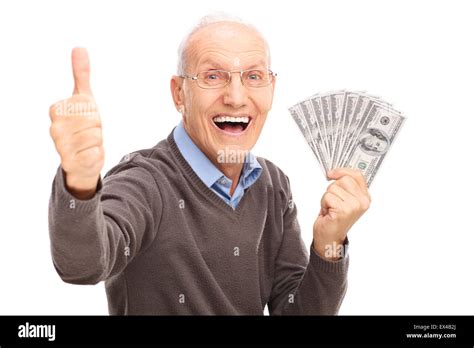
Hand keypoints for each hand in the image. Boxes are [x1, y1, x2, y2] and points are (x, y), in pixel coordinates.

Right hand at [49, 47, 103, 198]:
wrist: (82, 160)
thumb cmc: (82, 127)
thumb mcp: (83, 100)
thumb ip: (81, 75)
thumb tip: (79, 48)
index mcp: (56, 109)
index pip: (87, 104)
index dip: (93, 111)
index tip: (85, 117)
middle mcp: (54, 128)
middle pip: (93, 120)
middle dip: (97, 126)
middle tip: (88, 132)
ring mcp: (61, 147)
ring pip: (96, 136)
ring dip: (98, 141)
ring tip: (88, 144)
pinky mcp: (72, 163)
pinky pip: (96, 153)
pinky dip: (98, 154)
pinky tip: (88, 155)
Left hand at [313, 168, 370, 259]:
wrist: (329, 237)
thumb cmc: (335, 218)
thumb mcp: (345, 200)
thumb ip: (347, 186)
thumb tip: (336, 171)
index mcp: (365, 198)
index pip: (357, 175)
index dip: (342, 171)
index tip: (331, 173)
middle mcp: (362, 202)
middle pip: (343, 179)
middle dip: (333, 189)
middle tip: (333, 202)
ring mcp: (354, 206)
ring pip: (333, 188)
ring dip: (327, 198)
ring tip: (331, 209)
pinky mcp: (343, 211)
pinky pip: (327, 196)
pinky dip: (323, 204)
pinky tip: (328, 213)